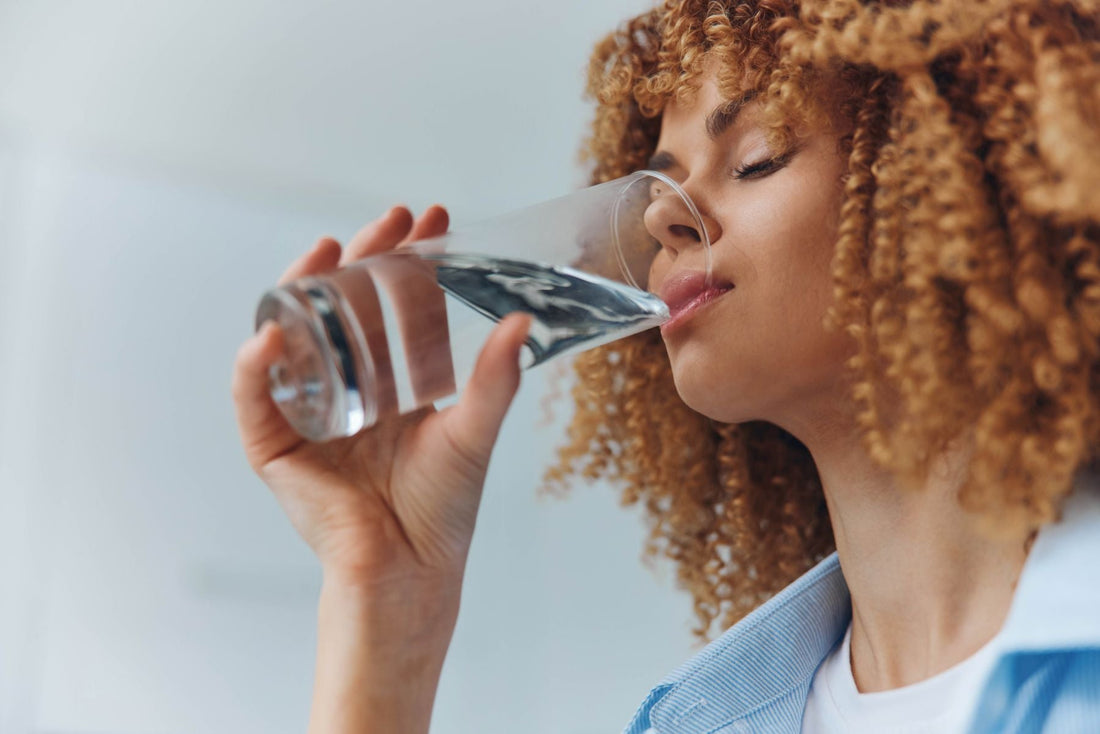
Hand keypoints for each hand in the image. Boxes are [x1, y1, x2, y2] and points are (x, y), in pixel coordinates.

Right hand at [231, 205, 531, 593]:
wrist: (409, 568)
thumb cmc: (441, 507)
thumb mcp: (471, 432)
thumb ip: (493, 381)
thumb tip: (522, 320)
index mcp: (391, 380)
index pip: (394, 304)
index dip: (408, 261)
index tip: (432, 219)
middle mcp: (346, 385)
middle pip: (343, 306)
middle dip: (363, 258)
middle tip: (391, 219)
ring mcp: (306, 410)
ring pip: (293, 335)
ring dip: (301, 289)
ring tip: (326, 251)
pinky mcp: (274, 444)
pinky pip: (253, 397)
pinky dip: (253, 366)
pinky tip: (272, 333)